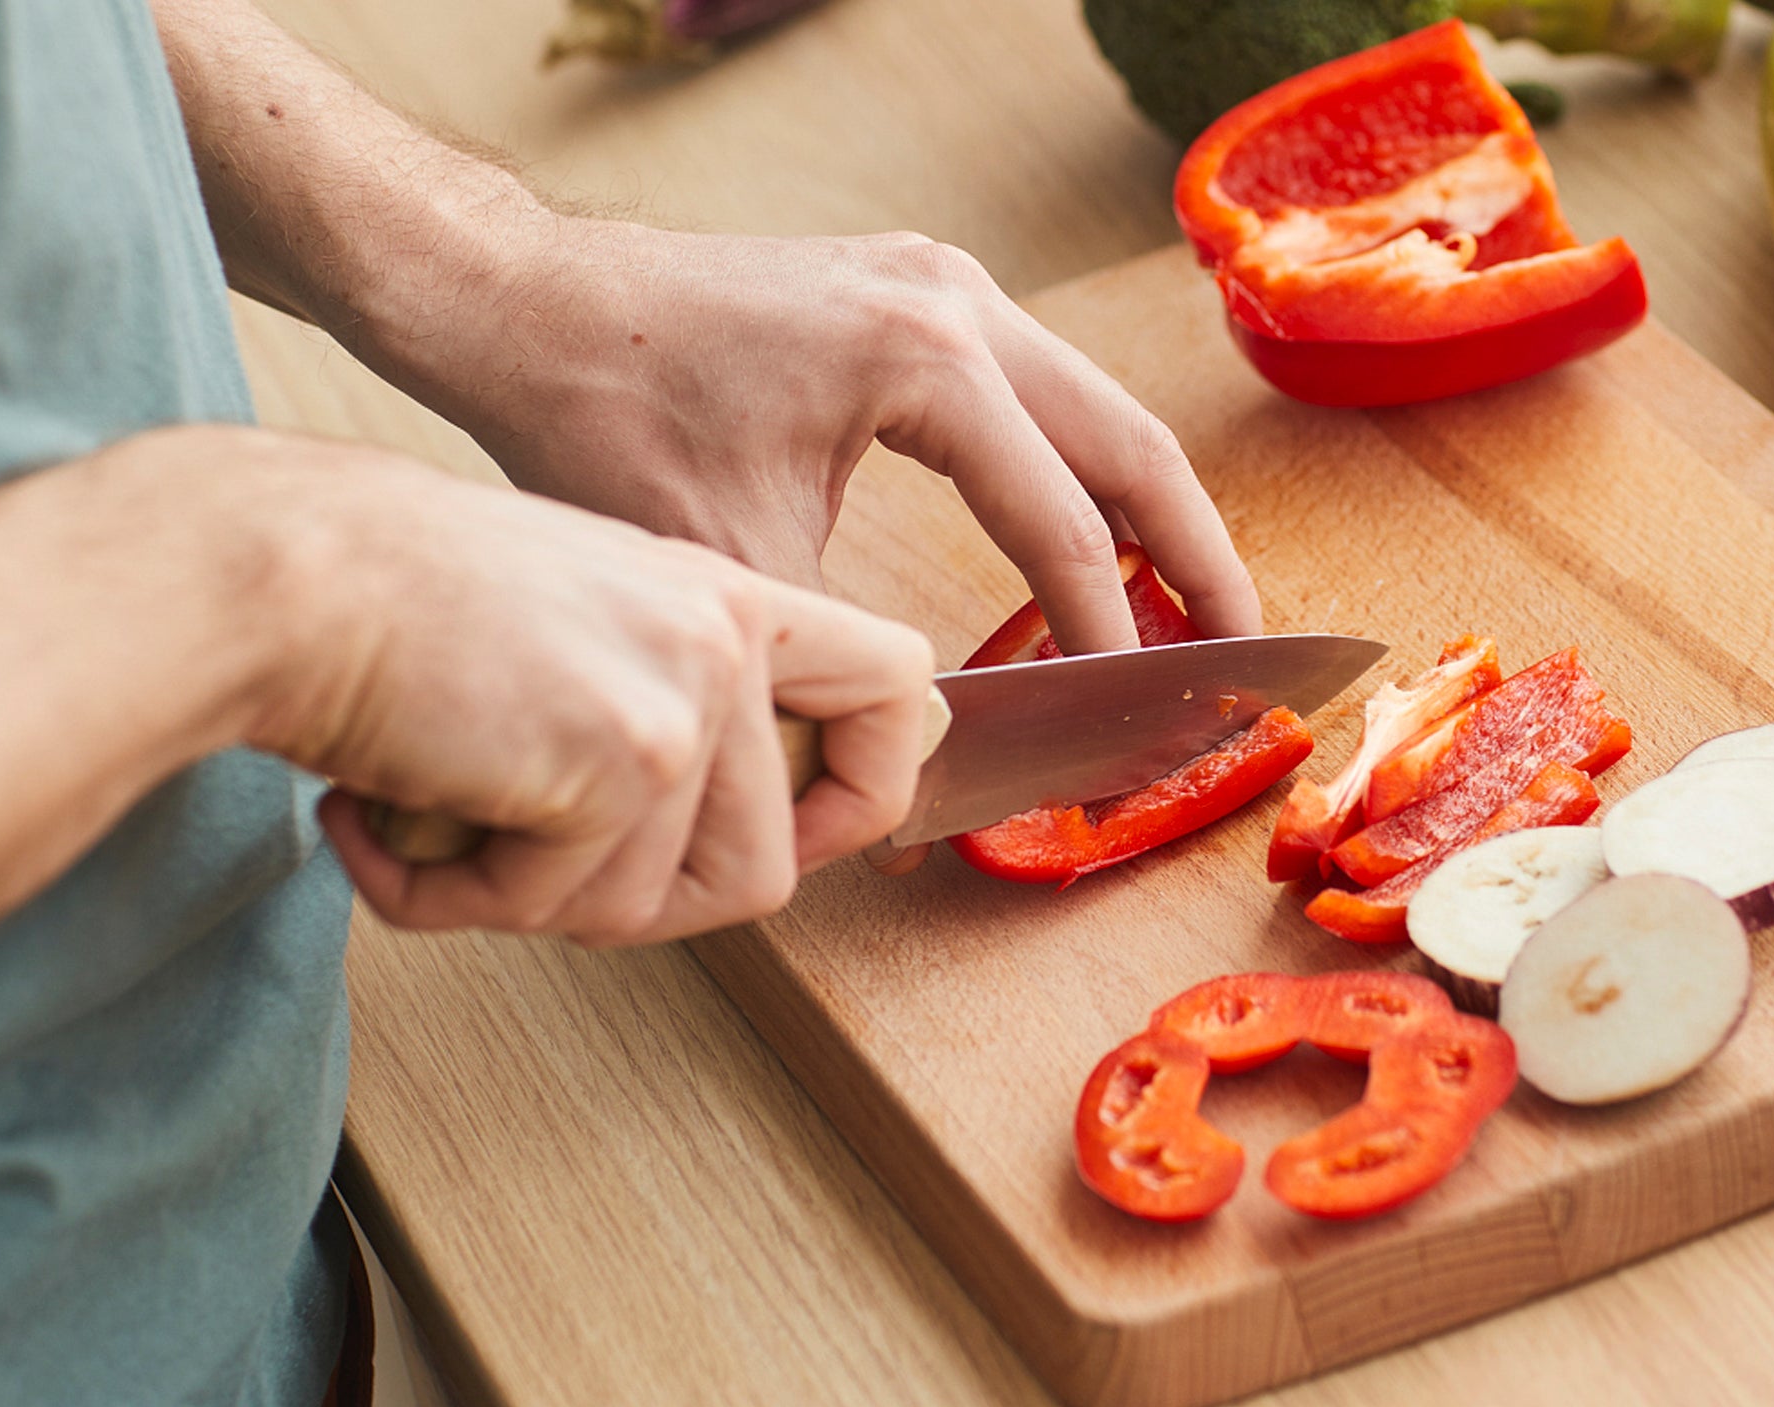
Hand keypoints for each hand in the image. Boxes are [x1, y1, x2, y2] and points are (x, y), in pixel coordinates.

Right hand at [166, 426, 935, 943]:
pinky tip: (390, 822)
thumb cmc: (382, 598)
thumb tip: (735, 836)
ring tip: (439, 816)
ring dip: (528, 899)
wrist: (272, 570)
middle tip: (523, 860)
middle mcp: (723, 636)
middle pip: (764, 868)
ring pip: (656, 908)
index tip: (802, 839)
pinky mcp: (622, 759)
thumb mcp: (569, 625)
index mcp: (725, 595)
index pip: (897, 690)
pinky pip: (559, 906)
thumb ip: (661, 704)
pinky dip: (452, 898)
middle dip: (635, 904)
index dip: (866, 792)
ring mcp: (684, 696)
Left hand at [385, 217, 1263, 653]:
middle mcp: (958, 303)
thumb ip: (851, 652)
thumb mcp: (737, 561)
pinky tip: (1092, 535)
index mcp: (928, 361)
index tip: (1135, 721)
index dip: (1109, 639)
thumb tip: (924, 754)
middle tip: (1246, 653)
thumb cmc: (605, 417)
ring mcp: (944, 284)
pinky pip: (1038, 389)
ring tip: (1193, 605)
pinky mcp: (918, 292)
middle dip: (1197, 559)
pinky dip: (1080, 468)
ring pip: (1097, 408)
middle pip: (1133, 445)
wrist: (527, 306)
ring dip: (1149, 510)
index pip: (1063, 527)